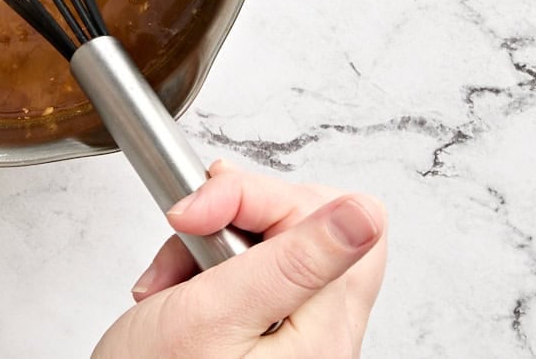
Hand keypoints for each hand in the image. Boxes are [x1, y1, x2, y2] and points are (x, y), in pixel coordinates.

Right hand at [93, 160, 386, 357]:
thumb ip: (291, 261)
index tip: (204, 212)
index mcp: (325, 334)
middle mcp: (325, 337)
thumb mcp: (212, 315)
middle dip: (234, 216)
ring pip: (271, 240)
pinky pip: (251, 268)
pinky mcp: (270, 332)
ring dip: (209, 242)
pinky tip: (178, 290)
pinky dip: (205, 265)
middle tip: (190, 236)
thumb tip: (362, 214)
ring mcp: (299, 336)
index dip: (257, 199)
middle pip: (306, 222)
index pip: (327, 218)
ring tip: (174, 280)